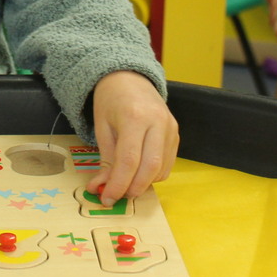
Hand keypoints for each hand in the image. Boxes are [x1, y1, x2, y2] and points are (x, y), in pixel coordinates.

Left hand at [88, 70, 178, 205]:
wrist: (129, 78)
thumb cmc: (111, 100)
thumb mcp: (101, 127)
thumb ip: (105, 159)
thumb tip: (101, 188)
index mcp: (134, 117)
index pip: (129, 161)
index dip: (118, 184)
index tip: (107, 198)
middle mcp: (158, 122)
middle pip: (150, 168)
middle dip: (133, 188)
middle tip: (117, 196)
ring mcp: (170, 127)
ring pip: (161, 169)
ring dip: (143, 183)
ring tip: (125, 183)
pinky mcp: (176, 133)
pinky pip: (167, 164)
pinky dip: (153, 175)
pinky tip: (138, 172)